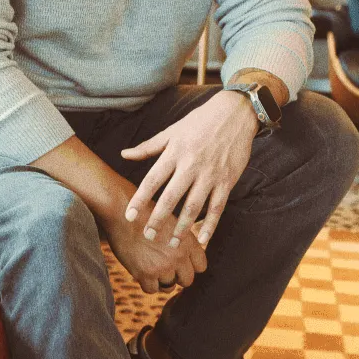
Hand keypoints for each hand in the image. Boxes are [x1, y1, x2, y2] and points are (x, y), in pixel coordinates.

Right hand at [104, 205, 206, 295]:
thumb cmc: (144, 213)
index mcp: (188, 242)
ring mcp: (162, 266)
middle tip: (166, 268)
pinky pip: (152, 290)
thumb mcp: (172, 221)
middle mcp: (178, 256)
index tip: (181, 262)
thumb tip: (186, 252)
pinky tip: (142, 272)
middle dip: (178, 276)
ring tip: (152, 267)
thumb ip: (182, 238)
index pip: (201, 266)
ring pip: (169, 286)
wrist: (121, 212)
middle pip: (187, 280)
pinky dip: (148, 283)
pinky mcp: (144, 273)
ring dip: (161, 280)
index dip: (191, 266)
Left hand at [119, 91, 257, 249]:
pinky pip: (217, 207)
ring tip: (172, 244)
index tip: (129, 216)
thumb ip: (148, 147)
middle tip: (148, 235)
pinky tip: (203, 240)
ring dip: (182, 228)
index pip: (152, 180)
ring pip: (194, 206)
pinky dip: (211, 225)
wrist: (235, 113)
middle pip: (171, 198)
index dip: (139, 199)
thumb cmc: (200, 122)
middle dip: (158, 219)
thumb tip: (123, 154)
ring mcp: (211, 175)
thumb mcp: (172, 131)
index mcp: (175, 152)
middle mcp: (191, 165)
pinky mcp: (227, 181)